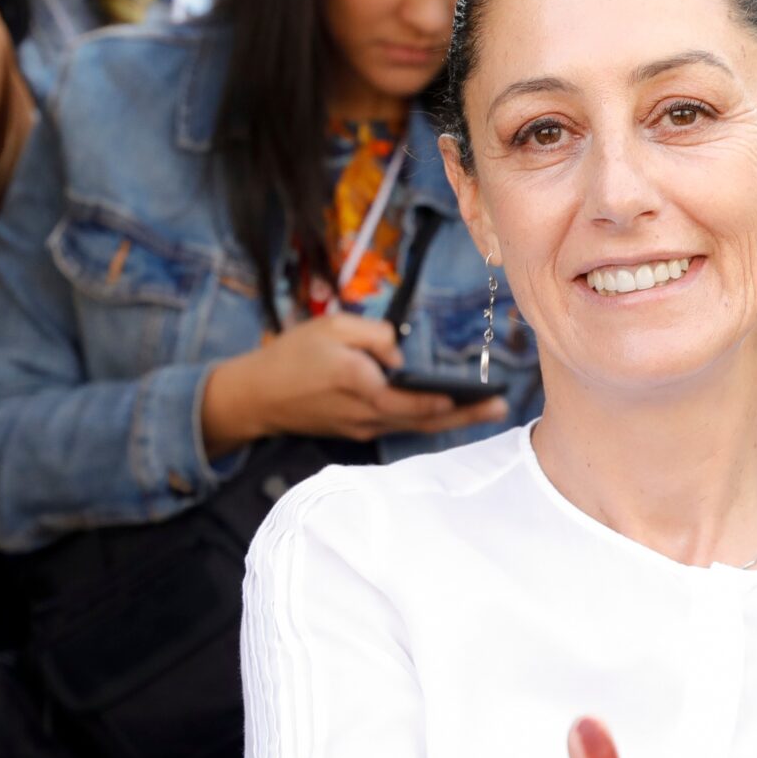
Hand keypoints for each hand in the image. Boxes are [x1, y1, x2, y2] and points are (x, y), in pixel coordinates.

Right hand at [199, 313, 508, 450]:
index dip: (450, 398)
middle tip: (500, 408)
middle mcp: (366, 413)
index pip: (415, 398)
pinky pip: (398, 425)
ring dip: (450, 419)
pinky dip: (424, 420)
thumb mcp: (332, 326)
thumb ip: (374, 336)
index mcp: (360, 383)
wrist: (256, 397)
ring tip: (484, 410)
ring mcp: (362, 427)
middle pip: (424, 418)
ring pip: (413, 425)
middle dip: (464, 413)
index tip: (481, 393)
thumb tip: (401, 353)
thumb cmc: (292, 355)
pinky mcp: (357, 430)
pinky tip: (447, 411)